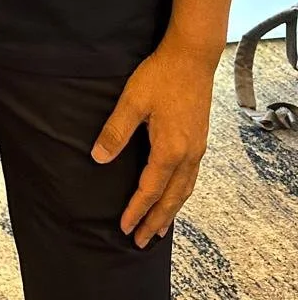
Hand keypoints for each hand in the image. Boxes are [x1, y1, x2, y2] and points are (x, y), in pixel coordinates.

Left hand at [91, 40, 216, 247]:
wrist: (193, 57)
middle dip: (156, 221)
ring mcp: (197, 148)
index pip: (150, 189)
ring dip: (171, 211)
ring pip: (185, 190)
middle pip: (172, 198)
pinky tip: (174, 195)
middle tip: (142, 242)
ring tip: (160, 229)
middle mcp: (188, 155)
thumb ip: (115, 131)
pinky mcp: (200, 140)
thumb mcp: (132, 101)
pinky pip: (191, 177)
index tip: (124, 228)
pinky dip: (181, 194)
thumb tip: (98, 159)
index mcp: (170, 150)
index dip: (136, 210)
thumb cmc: (161, 76)